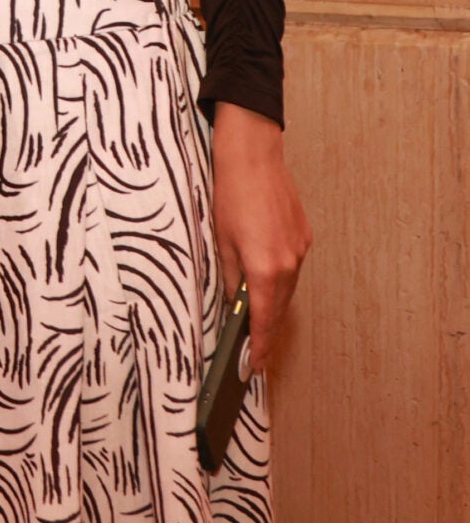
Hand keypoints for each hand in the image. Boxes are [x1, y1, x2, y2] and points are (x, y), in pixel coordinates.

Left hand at [212, 102, 310, 372]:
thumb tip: (234, 301)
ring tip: (255, 320)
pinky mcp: (304, 236)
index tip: (256, 367)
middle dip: (266, 330)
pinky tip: (264, 280)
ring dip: (272, 305)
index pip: (265, 320)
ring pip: (286, 289)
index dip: (260, 347)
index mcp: (266, 268)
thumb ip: (230, 276)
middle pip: (279, 308)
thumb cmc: (230, 193)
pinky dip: (278, 280)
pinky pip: (291, 268)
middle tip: (253, 352)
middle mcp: (289, 263)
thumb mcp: (220, 239)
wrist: (253, 155)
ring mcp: (300, 249)